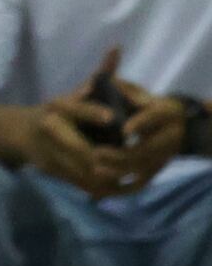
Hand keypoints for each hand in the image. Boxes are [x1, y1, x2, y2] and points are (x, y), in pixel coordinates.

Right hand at [23, 49, 141, 198]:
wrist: (18, 133)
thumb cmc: (55, 112)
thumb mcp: (74, 93)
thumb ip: (99, 76)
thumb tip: (117, 48)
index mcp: (57, 108)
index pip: (74, 109)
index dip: (91, 112)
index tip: (110, 118)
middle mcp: (49, 129)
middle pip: (80, 145)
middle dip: (106, 155)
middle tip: (132, 157)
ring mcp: (47, 151)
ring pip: (81, 167)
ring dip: (107, 174)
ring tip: (131, 174)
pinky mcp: (50, 170)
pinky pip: (79, 182)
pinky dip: (100, 186)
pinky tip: (118, 185)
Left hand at [108, 63, 190, 191]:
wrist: (171, 124)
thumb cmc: (143, 102)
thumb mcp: (135, 91)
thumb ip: (122, 87)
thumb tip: (107, 80)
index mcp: (165, 112)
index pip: (155, 117)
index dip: (141, 123)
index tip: (124, 129)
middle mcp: (169, 136)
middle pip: (146, 150)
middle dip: (121, 154)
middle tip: (96, 153)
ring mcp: (163, 156)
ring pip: (142, 168)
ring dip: (118, 170)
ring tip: (95, 169)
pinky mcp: (155, 169)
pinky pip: (140, 182)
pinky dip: (122, 185)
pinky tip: (101, 185)